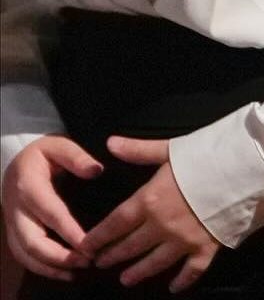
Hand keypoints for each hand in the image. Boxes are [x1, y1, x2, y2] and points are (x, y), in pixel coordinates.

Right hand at [1, 135, 99, 280]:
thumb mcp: (58, 145)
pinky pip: (23, 255)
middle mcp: (16, 210)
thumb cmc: (42, 154)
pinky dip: (41, 268)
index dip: (67, 231)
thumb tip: (97, 170)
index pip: (50, 213)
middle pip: (31, 241)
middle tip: (85, 262)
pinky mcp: (14, 232)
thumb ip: (76, 156)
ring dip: (48, 267)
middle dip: (56, 256)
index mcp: (29, 187)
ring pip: (24, 253)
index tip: (88, 244)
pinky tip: (62, 273)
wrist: (15, 162)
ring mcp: (12, 224)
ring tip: (75, 273)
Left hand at [80, 136, 219, 292]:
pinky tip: (174, 287)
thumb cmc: (206, 156)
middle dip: (113, 255)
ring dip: (138, 272)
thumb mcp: (169, 149)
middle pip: (130, 246)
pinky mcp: (206, 248)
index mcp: (149, 201)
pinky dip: (182, 281)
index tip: (85, 248)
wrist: (244, 169)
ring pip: (154, 263)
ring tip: (126, 279)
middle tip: (101, 263)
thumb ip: (138, 151)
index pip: (114, 225)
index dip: (97, 238)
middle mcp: (161, 226)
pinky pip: (191, 270)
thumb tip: (110, 143)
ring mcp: (183, 240)